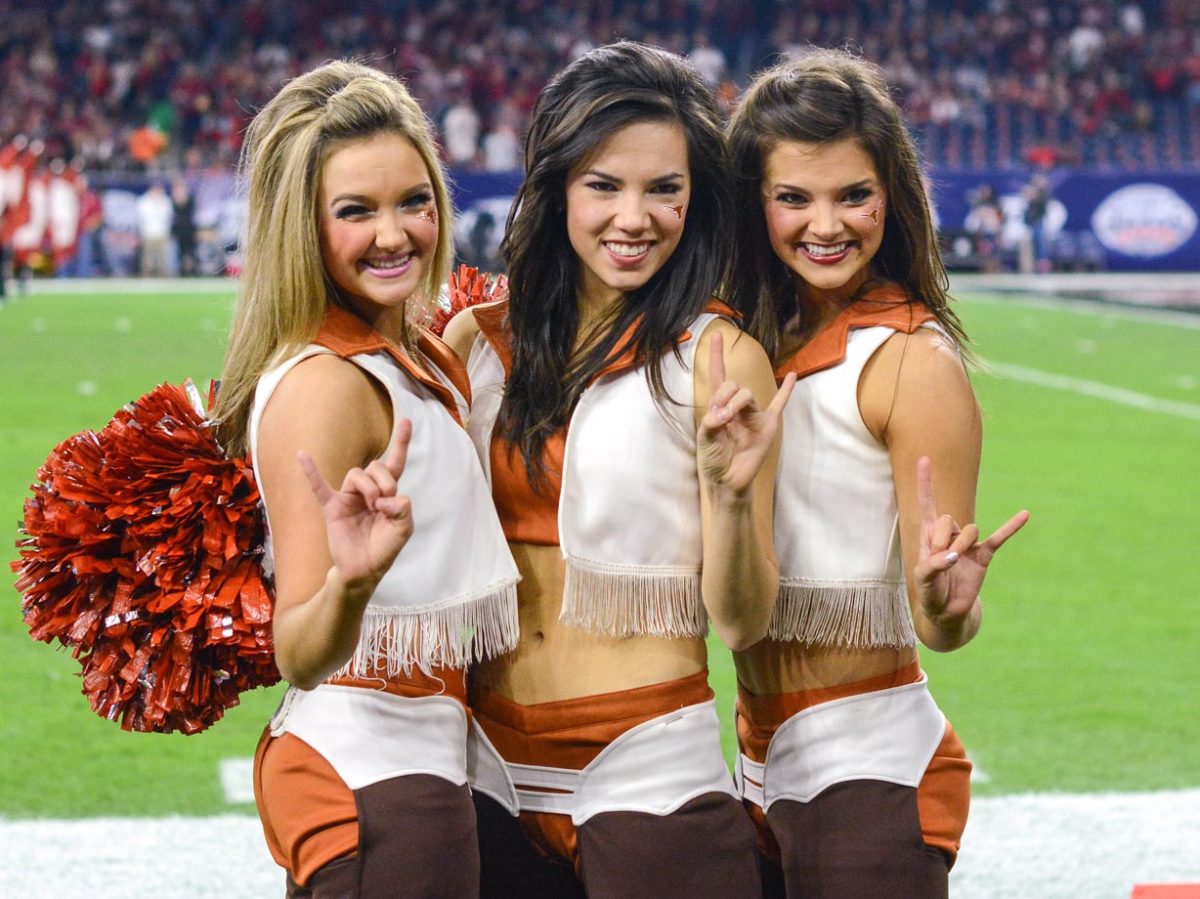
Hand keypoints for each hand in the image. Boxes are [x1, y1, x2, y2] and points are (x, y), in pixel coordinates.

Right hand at [297, 419, 413, 591]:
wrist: (364, 570)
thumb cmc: (384, 548)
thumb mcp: (403, 529)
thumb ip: (403, 509)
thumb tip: (389, 496)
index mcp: (387, 493)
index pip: (395, 463)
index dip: (401, 443)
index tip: (407, 421)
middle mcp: (368, 491)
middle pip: (376, 466)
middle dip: (384, 480)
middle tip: (386, 501)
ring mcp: (349, 498)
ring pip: (357, 474)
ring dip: (369, 487)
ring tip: (374, 506)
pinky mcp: (333, 508)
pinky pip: (319, 486)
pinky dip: (311, 471)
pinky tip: (302, 455)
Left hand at [698, 332, 795, 495]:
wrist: (728, 482)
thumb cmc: (713, 461)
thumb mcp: (704, 439)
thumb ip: (711, 422)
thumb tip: (723, 413)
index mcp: (719, 407)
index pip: (718, 377)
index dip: (716, 357)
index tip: (717, 336)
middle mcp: (737, 407)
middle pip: (733, 385)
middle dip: (724, 396)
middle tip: (720, 416)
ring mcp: (753, 415)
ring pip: (747, 394)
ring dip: (737, 403)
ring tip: (729, 419)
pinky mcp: (767, 426)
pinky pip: (779, 405)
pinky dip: (786, 391)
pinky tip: (792, 376)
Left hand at [911, 455, 1028, 626]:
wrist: (947, 611)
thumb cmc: (929, 591)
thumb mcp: (922, 578)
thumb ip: (933, 565)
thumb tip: (954, 556)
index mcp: (929, 534)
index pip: (927, 503)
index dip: (926, 482)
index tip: (924, 459)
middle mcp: (949, 534)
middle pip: (948, 519)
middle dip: (943, 538)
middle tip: (941, 557)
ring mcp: (967, 544)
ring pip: (969, 529)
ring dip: (961, 544)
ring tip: (956, 561)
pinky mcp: (983, 556)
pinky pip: (999, 538)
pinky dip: (1011, 526)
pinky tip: (1026, 514)